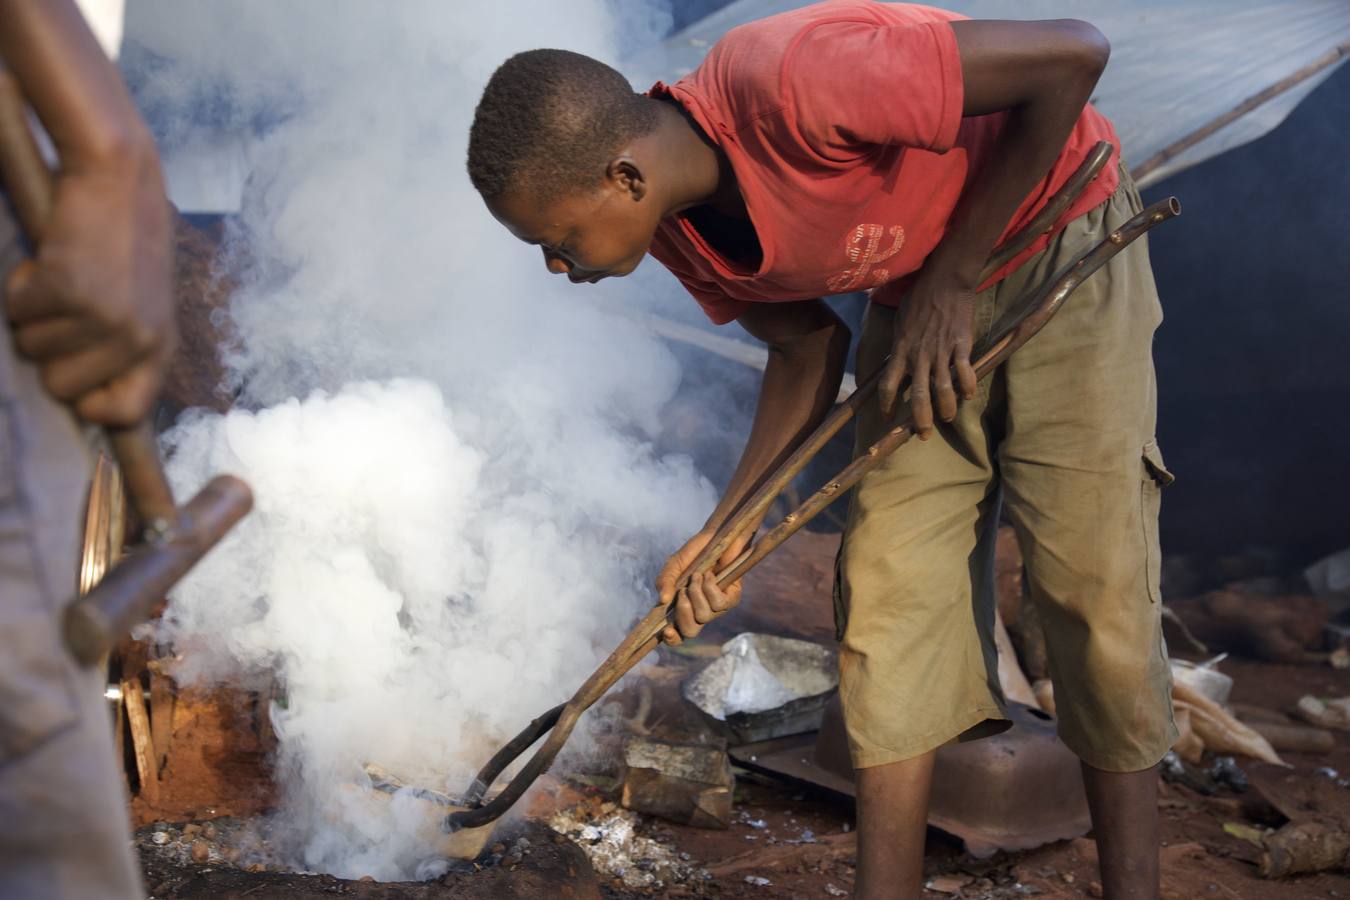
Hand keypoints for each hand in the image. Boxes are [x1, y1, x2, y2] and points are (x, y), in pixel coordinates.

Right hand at [5, 143, 175, 426]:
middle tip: (68, 308)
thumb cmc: (126, 240)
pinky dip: (22, 284)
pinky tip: (51, 257)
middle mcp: (139, 339)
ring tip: (67, 274)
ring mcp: (105, 316)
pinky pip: (18, 308)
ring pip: (32, 347)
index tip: (75, 376)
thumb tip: (87, 402)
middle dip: (49, 350)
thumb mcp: (145, 303)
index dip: (88, 404)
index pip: (124, 413)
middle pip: (61, 387)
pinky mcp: (68, 288)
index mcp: (162, 346)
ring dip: (36, 313)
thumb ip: (125, 348)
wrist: (119, 175)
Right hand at [654, 528, 749, 644]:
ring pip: (704, 616)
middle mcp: (701, 612)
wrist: (717, 537)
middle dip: (684, 615)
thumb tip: (662, 601)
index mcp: (684, 608)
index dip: (672, 639)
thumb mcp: (674, 565)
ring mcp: (717, 608)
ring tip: (697, 576)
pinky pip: (719, 604)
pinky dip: (710, 588)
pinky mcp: (732, 599)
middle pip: (691, 632)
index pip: (678, 634)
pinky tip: (710, 575)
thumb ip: (665, 581)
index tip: (666, 631)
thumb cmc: (694, 554)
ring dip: (696, 594)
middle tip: (682, 593)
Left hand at [875, 273, 977, 438]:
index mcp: (900, 350)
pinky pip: (965, 371)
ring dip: (946, 408)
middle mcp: (919, 355)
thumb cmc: (918, 299)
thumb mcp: (900, 323)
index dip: (887, 405)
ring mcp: (941, 351)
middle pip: (918, 395)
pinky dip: (968, 385)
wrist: (943, 281)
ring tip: (948, 418)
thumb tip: (896, 361)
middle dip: (921, 419)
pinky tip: (968, 395)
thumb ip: (899, 346)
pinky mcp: (961, 344)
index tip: (888, 417)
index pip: (888, 385)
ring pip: (943, 388)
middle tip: (923, 434)